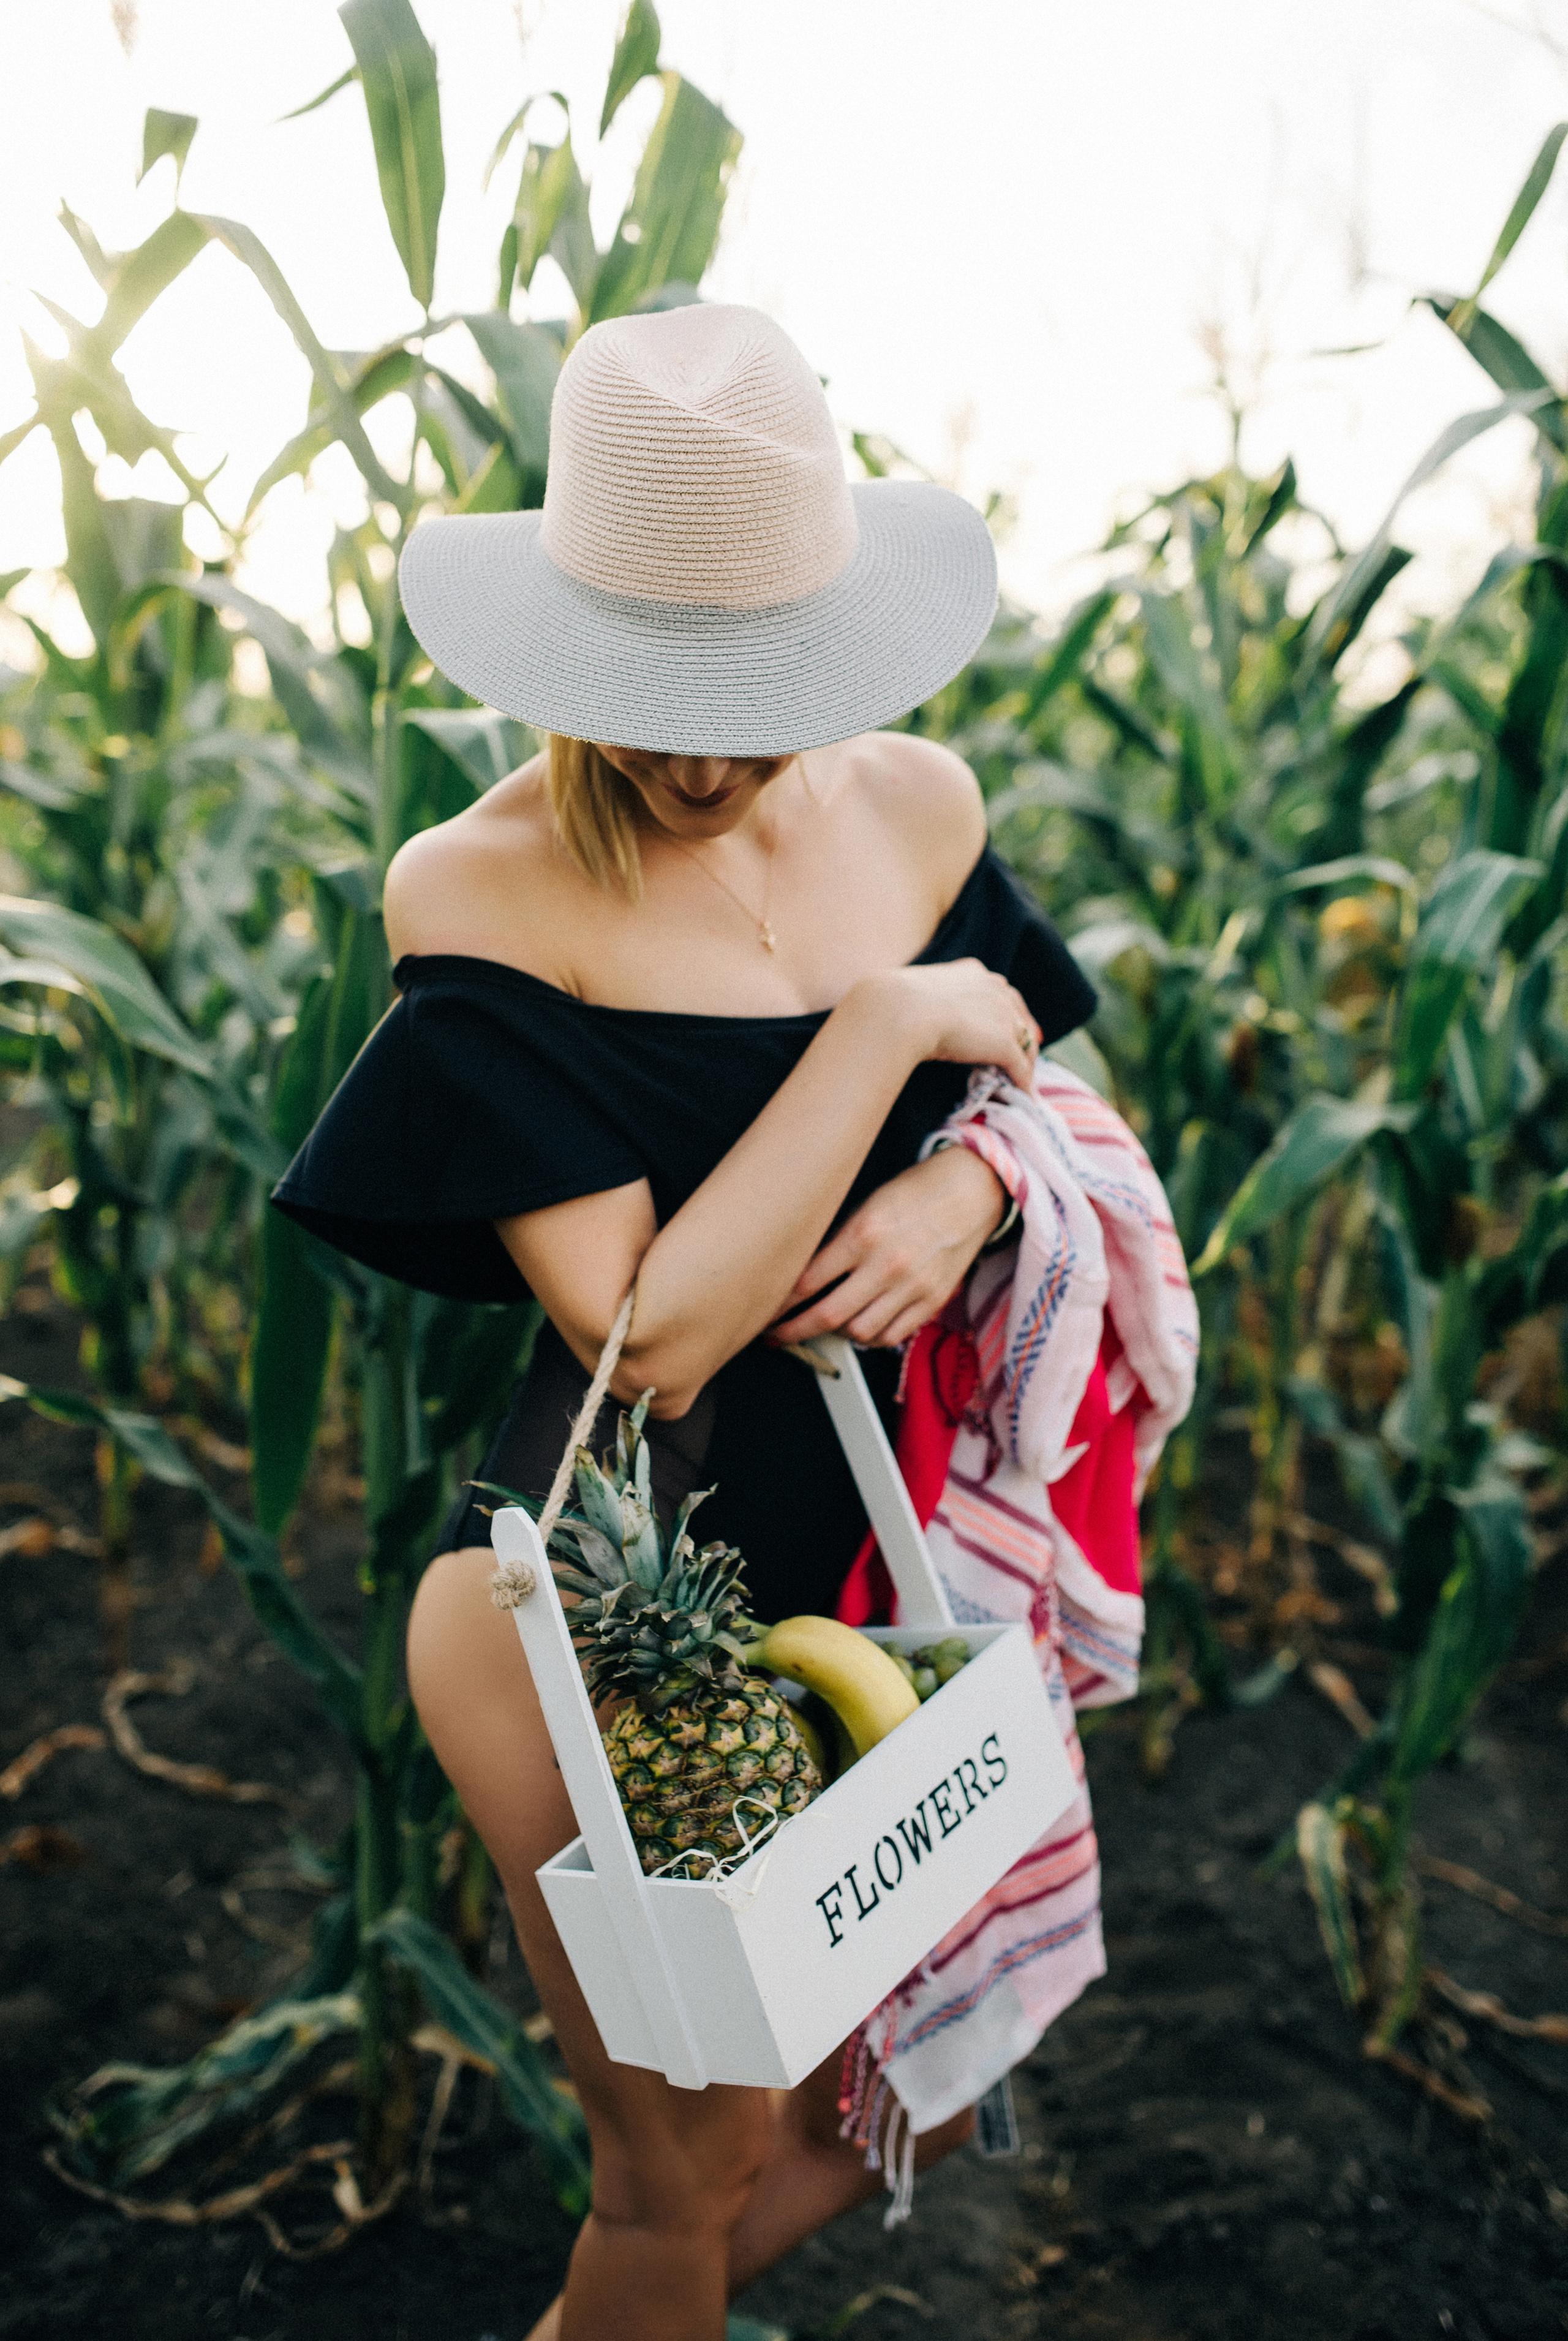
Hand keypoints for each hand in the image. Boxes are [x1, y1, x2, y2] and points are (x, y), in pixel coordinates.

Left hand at [766, 1145, 1009, 1349]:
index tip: (765, 1310)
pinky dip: (871, 1337)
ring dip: (836, 1334)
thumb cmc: (917, 1192)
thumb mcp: (866, 1205)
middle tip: (777, 1336)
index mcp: (863, 1234)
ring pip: (860, 1332)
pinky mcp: (932, 1301)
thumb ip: (838, 1242)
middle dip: (794, 1331)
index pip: (807, 1282)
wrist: (972, 1191)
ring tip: (825, 1325)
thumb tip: (806, 1274)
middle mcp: (887, 1264)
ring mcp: (912, 1287)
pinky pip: (892, 1335)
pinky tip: (862, 1326)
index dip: (779, 1303)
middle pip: (828, 1315)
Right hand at [862, 958, 1040, 1088]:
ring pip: (1025, 1043)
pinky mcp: (1003, 1043)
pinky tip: (1024, 1096)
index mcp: (974, 972)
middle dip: (1025, 1037)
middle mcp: (995, 988)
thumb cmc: (895, 1002)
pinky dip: (1024, 1082)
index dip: (1007, 1013)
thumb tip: (915, 1014)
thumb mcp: (915, 993)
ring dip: (1026, 1063)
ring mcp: (1003, 1016)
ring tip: (1024, 1082)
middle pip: (1020, 1016)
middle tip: (1026, 1055)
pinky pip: (1020, 1066)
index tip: (1009, 1027)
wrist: (899, 1011)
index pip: (1001, 994)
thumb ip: (929, 1000)